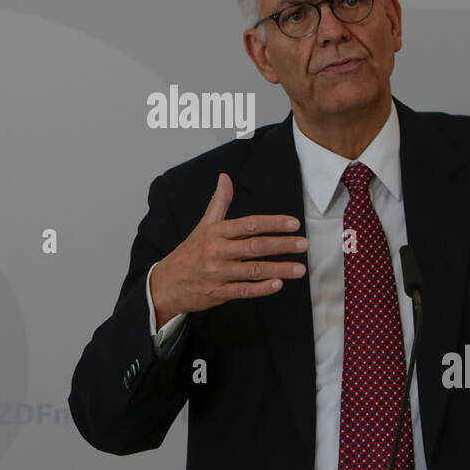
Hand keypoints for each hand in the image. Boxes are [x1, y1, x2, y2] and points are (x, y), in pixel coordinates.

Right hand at [149, 173, 306, 324]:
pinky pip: (243, 290)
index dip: (273, 223)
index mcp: (216, 232)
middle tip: (303, 244)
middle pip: (255, 246)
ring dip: (278, 269)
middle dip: (282, 245)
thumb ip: (219, 202)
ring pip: (253, 270)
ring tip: (299, 268)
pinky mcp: (219, 292)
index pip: (249, 224)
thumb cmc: (190, 252)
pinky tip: (278, 285)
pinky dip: (261, 288)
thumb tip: (225, 177)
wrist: (167, 282)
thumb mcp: (204, 225)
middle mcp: (218, 251)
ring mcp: (219, 273)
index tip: (293, 223)